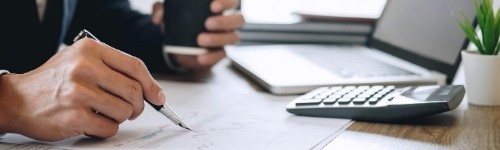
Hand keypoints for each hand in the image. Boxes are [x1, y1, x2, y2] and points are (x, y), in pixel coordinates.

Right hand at [0, 38, 164, 140]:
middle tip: (130, 110)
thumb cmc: (55, 82)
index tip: (158, 97)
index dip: (152, 84)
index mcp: (90, 50)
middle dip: (138, 105)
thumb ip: (113, 70)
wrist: (17, 99)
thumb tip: (152, 91)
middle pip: (134, 90)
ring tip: (104, 114)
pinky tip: (92, 122)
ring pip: (125, 111)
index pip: (135, 66)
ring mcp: (79, 92)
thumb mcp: (80, 61)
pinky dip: (106, 129)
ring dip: (120, 118)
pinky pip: (110, 127)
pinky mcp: (75, 116)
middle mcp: (84, 67)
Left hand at [152, 0, 244, 70]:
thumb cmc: (180, 22)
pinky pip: (222, 55)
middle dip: (225, 21)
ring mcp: (226, 38)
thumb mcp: (168, 13)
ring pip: (233, 38)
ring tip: (200, 40)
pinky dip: (211, 57)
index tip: (212, 6)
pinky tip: (200, 57)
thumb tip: (158, 18)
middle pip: (239, 20)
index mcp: (219, 7)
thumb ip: (161, 9)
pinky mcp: (220, 53)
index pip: (232, 1)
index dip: (227, 2)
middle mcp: (227, 22)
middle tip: (207, 23)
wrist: (178, 45)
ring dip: (218, 39)